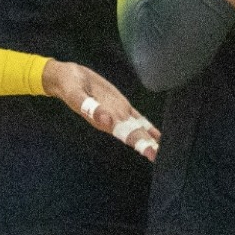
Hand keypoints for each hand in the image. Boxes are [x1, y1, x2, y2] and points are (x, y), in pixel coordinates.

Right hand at [42, 60, 159, 160]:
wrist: (69, 78)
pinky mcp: (121, 105)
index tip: (152, 153)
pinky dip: (148, 126)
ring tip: (165, 150)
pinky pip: (137, 117)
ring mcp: (118, 113)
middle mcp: (113, 120)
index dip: (139, 144)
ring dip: (150, 139)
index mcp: (103, 120)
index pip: (125, 135)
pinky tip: (157, 136)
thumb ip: (89, 108)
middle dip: (149, 146)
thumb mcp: (76, 94)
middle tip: (164, 156)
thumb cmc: (69, 86)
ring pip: (138, 129)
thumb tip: (106, 120)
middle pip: (135, 135)